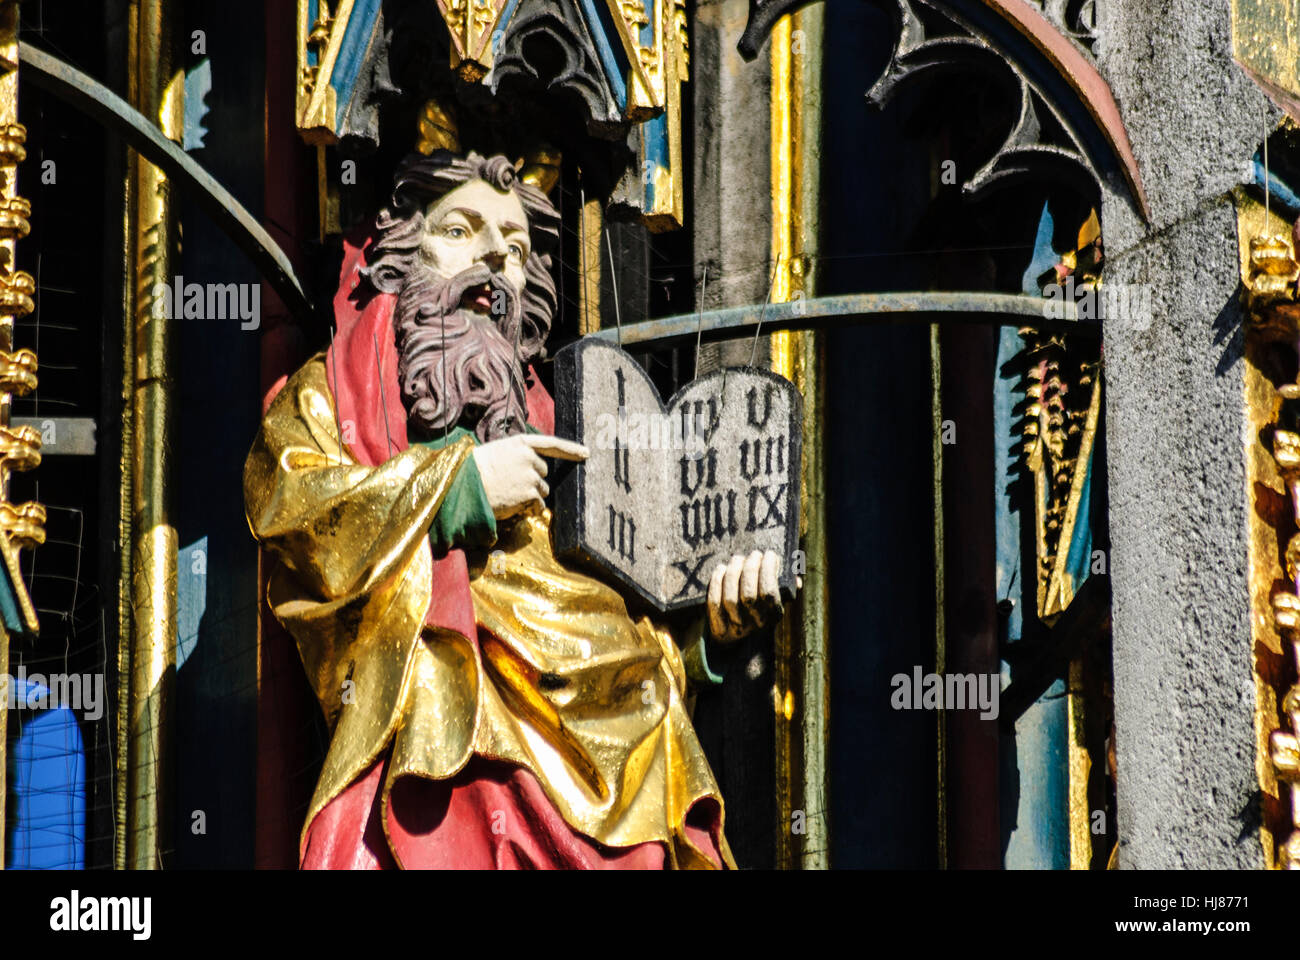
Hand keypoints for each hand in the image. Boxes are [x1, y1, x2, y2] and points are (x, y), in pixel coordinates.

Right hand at [472, 433, 587, 519]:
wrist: (463, 485)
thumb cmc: (476, 470)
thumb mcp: (499, 452)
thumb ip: (519, 456)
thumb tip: (536, 471)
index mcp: (521, 443)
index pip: (552, 444)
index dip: (570, 449)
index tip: (586, 453)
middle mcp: (529, 458)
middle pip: (544, 473)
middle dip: (532, 480)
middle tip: (510, 484)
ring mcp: (531, 476)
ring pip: (541, 491)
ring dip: (530, 496)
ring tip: (508, 494)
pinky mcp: (530, 494)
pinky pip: (537, 505)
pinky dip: (528, 508)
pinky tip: (511, 504)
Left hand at [706, 549, 797, 642]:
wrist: (736, 633)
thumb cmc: (760, 603)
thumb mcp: (777, 595)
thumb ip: (787, 585)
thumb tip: (796, 580)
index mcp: (774, 615)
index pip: (770, 593)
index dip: (768, 571)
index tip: (770, 554)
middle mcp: (755, 624)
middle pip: (749, 596)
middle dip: (750, 569)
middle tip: (754, 554)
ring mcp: (736, 628)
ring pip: (730, 599)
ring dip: (733, 573)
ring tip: (738, 559)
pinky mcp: (719, 627)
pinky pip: (714, 603)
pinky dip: (716, 582)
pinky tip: (721, 568)